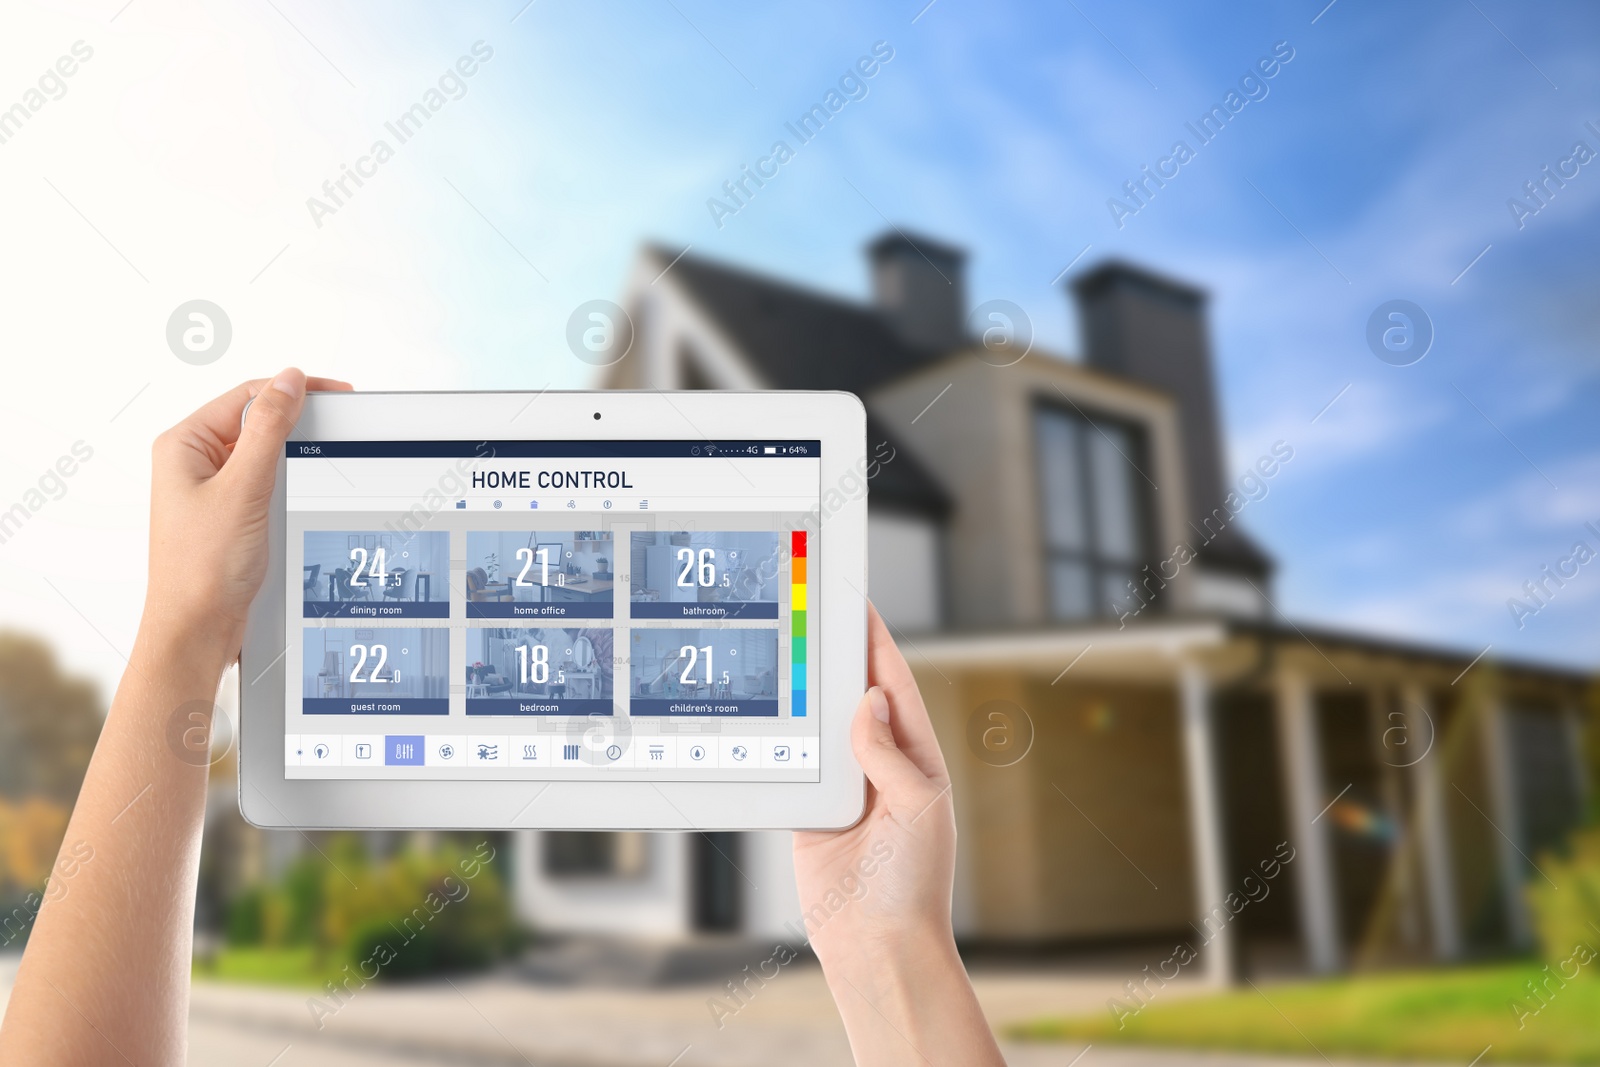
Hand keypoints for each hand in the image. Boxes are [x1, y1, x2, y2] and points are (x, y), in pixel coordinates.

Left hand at [0, 370, 351, 1065]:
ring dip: (320, 488)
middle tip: (373, 442)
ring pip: (280, 490)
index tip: (360, 400)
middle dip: (317, 436)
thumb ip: (266, 434)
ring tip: (365, 495)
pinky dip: (315, 526)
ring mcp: (218, 542)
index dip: (304, 390)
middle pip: (267, 439)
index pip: (251, 399)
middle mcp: (193, 497)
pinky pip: (284, 531)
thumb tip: (289, 374)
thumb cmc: (199, 614)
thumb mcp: (237, 511)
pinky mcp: (240, 580)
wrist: (186, 696)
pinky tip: (345, 544)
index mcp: (183, 462)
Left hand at [143, 369, 350, 663]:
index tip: (334, 394)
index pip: (247, 396)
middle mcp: (192, 462)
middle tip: (339, 423)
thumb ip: (268, 429)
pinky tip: (303, 492)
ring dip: (294, 454)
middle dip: (297, 421)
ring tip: (320, 460)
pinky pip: (265, 482)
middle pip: (255, 420)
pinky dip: (289, 481)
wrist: (198, 629)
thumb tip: (289, 381)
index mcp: (183, 445)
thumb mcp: (244, 489)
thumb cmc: (202, 570)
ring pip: (263, 452)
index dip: (293, 390)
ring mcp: (211, 489)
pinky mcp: (230, 513)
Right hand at [793, 607, 1002, 1063]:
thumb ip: (890, 753)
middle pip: (851, 696)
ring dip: (801, 694)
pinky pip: (792, 764)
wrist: (878, 948)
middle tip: (806, 614)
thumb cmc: (914, 884)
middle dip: (832, 657)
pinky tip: (764, 714)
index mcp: (916, 758)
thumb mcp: (918, 808)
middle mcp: (881, 766)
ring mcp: (844, 788)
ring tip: (781, 651)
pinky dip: (778, 740)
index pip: (893, 685)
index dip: (875, 643)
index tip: (856, 602)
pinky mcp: (810, 812)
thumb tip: (868, 699)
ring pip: (817, 725)